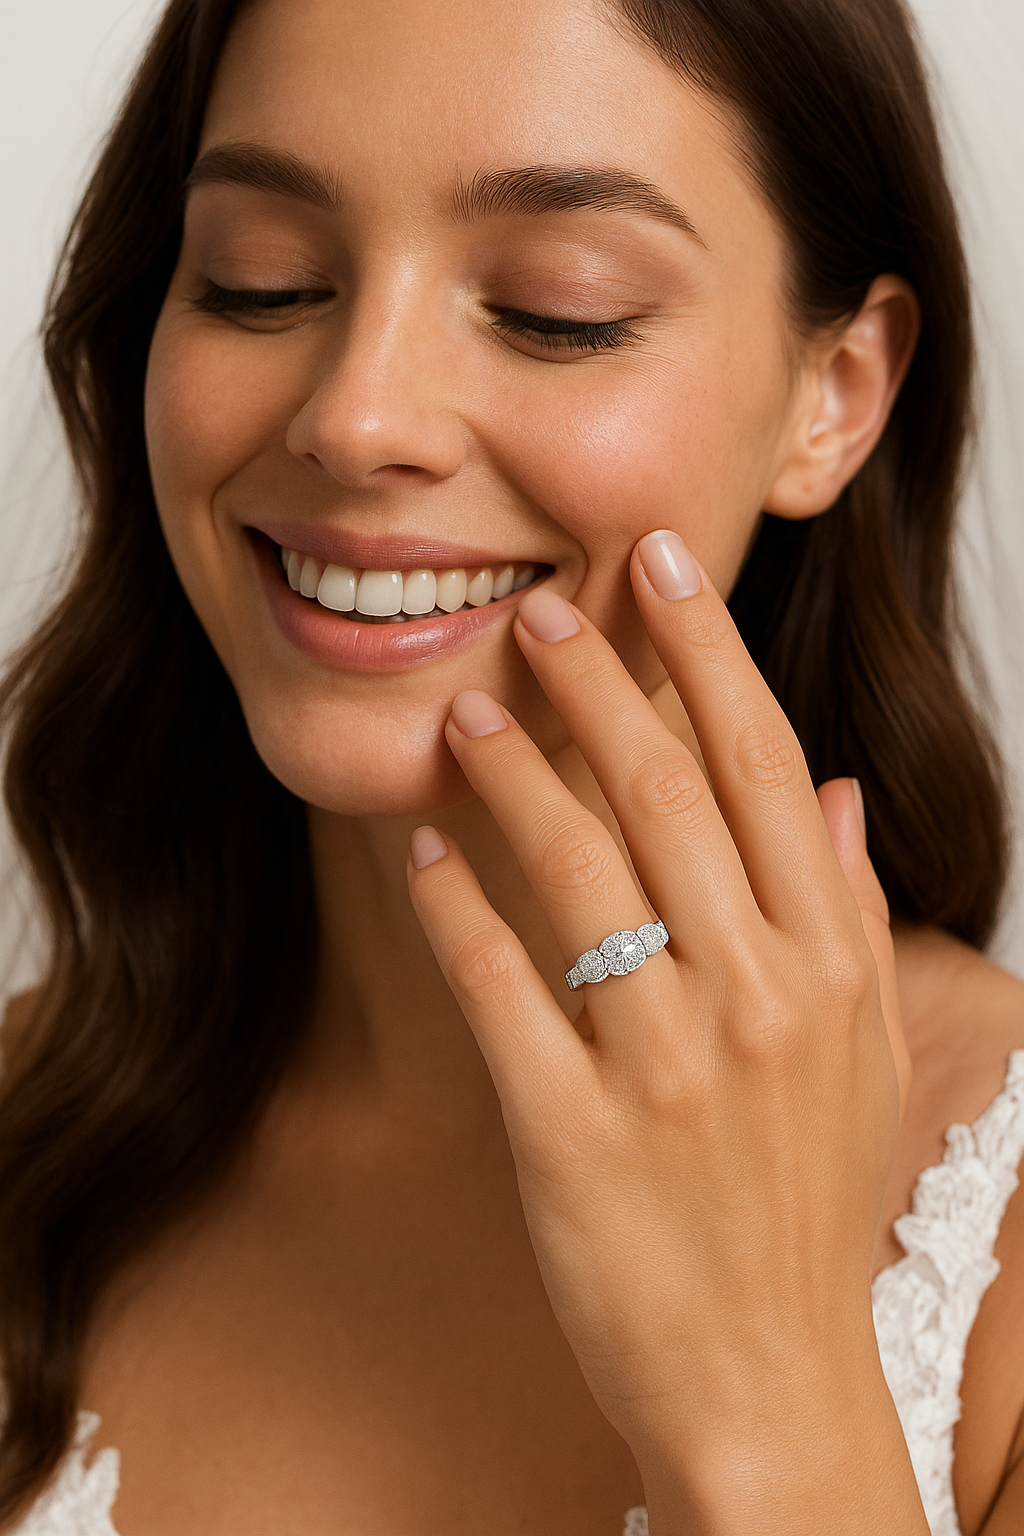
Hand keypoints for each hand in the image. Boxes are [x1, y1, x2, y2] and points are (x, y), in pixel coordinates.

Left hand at [407, 529, 923, 1531]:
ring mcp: (668, 1065)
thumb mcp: (859, 1057)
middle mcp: (759, 997)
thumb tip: (828, 796)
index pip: (765, 765)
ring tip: (466, 711)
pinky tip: (423, 849)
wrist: (766, 1379)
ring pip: (583, 869)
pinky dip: (458, 907)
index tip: (660, 566)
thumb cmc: (801, 1207)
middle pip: (671, 793)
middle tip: (540, 611)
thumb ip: (844, 914)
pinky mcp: (575, 1131)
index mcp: (827, 963)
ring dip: (517, 773)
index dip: (708, 652)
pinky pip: (504, 987)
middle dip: (601, 682)